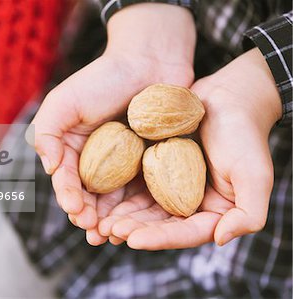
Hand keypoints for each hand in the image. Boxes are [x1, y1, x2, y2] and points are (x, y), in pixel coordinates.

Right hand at [27, 3, 195, 243]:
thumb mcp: (63, 101)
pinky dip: (138, 208)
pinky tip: (137, 222)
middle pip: (90, 196)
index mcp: (74, 149)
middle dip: (88, 215)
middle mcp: (98, 161)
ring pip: (116, 200)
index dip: (69, 197)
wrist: (150, 61)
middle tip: (93, 230)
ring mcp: (126, 165)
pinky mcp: (152, 164)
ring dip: (111, 220)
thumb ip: (46, 133)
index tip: (75, 210)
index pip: (68, 180)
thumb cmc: (103, 78)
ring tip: (112, 235)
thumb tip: (50, 169)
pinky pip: (144, 191)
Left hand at [103, 48, 281, 248]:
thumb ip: (248, 214)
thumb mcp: (255, 175)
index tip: (132, 240)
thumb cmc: (244, 134)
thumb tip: (220, 239)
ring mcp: (171, 186)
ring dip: (122, 215)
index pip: (184, 233)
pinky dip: (120, 192)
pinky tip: (100, 196)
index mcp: (213, 212)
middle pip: (158, 224)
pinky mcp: (157, 167)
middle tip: (107, 230)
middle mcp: (190, 203)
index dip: (158, 238)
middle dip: (132, 229)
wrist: (228, 97)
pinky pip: (136, 183)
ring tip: (98, 221)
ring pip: (143, 207)